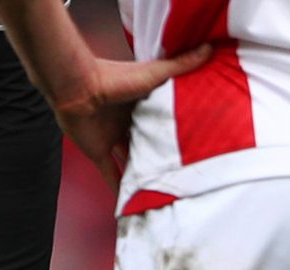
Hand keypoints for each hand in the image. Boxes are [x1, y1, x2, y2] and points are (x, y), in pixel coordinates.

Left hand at [55, 45, 212, 189]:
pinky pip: (110, 175)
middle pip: (148, 142)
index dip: (178, 127)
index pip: (164, 118)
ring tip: (163, 188)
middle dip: (162, 154)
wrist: (78, 89)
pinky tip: (129, 203)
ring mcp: (113, 139)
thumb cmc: (115, 78)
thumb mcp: (155, 73)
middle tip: (184, 169)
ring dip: (143, 173)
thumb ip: (181, 65)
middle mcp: (129, 123)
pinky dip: (118, 188)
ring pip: (131, 160)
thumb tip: (210, 48)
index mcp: (143, 103)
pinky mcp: (98, 152)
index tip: (197, 138)